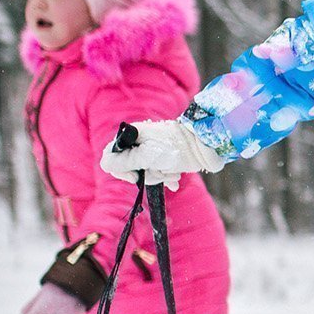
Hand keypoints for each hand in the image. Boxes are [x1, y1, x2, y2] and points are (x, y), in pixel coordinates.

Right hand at [99, 120, 223, 189]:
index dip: (121, 170)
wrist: (207, 146)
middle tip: (162, 170)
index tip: (135, 177)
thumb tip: (106, 165)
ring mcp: (153, 152)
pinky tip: (177, 176)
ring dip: (161, 176)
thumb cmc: (176, 148)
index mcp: (131, 136)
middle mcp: (140, 143)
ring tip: (174, 172)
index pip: (111, 157)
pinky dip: (168, 177)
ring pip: (146, 173)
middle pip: (130, 168)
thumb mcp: (147, 156)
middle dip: (147, 174)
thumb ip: (124, 161)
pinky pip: (160, 173)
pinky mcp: (166, 159)